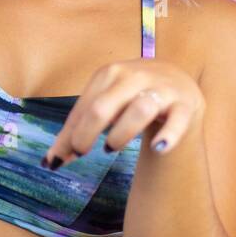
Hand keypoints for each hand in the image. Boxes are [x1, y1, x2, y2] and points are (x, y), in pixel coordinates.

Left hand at [41, 59, 203, 166]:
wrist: (177, 85)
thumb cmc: (130, 99)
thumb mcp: (104, 107)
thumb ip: (78, 130)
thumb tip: (49, 163)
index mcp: (109, 73)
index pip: (83, 108)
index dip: (69, 135)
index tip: (59, 159)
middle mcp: (134, 76)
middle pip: (103, 107)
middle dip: (86, 134)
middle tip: (81, 153)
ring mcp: (162, 88)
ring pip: (139, 110)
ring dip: (121, 134)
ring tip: (111, 147)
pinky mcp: (185, 104)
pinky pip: (177, 121)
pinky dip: (168, 135)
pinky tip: (158, 148)